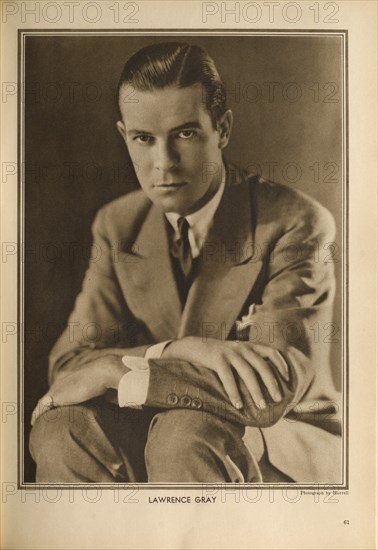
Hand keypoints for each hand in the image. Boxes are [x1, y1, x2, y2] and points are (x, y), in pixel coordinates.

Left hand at [31, 355, 127, 425]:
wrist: (105, 372)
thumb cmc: (110, 378)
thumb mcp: (105, 385)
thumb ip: (103, 392)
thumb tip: (115, 400)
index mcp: (74, 375)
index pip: (63, 386)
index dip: (59, 396)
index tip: (57, 405)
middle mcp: (64, 378)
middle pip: (52, 393)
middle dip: (47, 403)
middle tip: (43, 414)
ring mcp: (59, 386)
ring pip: (44, 400)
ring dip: (40, 410)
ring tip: (36, 420)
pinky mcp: (56, 395)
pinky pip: (42, 406)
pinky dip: (37, 413)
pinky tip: (34, 421)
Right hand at [162, 337, 288, 409]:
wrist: (195, 347)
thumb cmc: (219, 356)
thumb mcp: (236, 353)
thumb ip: (249, 362)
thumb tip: (265, 385)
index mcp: (249, 346)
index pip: (271, 352)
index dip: (281, 364)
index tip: (287, 379)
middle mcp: (242, 348)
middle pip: (262, 365)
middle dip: (272, 383)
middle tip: (278, 399)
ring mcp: (229, 353)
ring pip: (247, 373)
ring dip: (256, 391)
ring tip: (262, 406)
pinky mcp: (217, 359)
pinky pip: (228, 378)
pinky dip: (234, 392)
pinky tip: (238, 405)